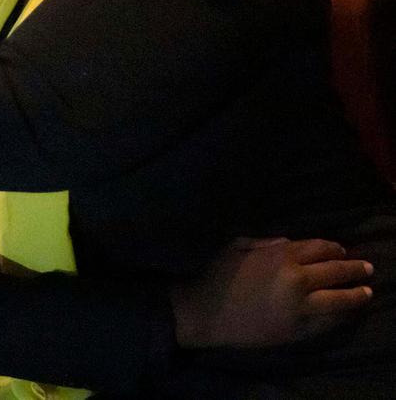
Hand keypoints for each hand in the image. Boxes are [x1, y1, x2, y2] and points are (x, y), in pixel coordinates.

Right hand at [171, 237, 373, 348]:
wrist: (204, 312)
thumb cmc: (216, 275)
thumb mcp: (236, 246)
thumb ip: (265, 242)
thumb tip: (289, 243)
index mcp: (281, 256)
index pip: (320, 248)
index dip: (335, 248)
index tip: (342, 250)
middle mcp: (297, 279)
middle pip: (335, 271)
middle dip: (354, 268)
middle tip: (367, 269)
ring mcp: (300, 307)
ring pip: (340, 299)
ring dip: (357, 294)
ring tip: (367, 292)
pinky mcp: (299, 330)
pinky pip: (329, 322)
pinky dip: (342, 315)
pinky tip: (348, 312)